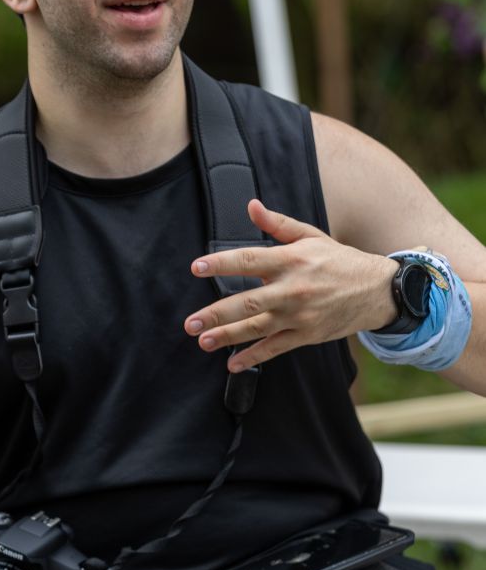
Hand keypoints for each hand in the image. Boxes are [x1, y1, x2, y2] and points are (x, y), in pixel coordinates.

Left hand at [184, 199, 398, 370]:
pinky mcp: (307, 334)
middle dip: (217, 313)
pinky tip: (233, 364)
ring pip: (258, 328)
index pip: (250, 260)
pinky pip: (276, 348)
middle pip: (249, 302)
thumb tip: (251, 206)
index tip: (196, 267)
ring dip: (228, 336)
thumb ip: (277, 224)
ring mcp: (300, 315)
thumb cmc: (339, 260)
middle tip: (191, 322)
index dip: (221, 263)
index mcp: (292, 260)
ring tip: (203, 341)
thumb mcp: (311, 236)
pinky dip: (254, 357)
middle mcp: (294, 289)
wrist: (378, 290)